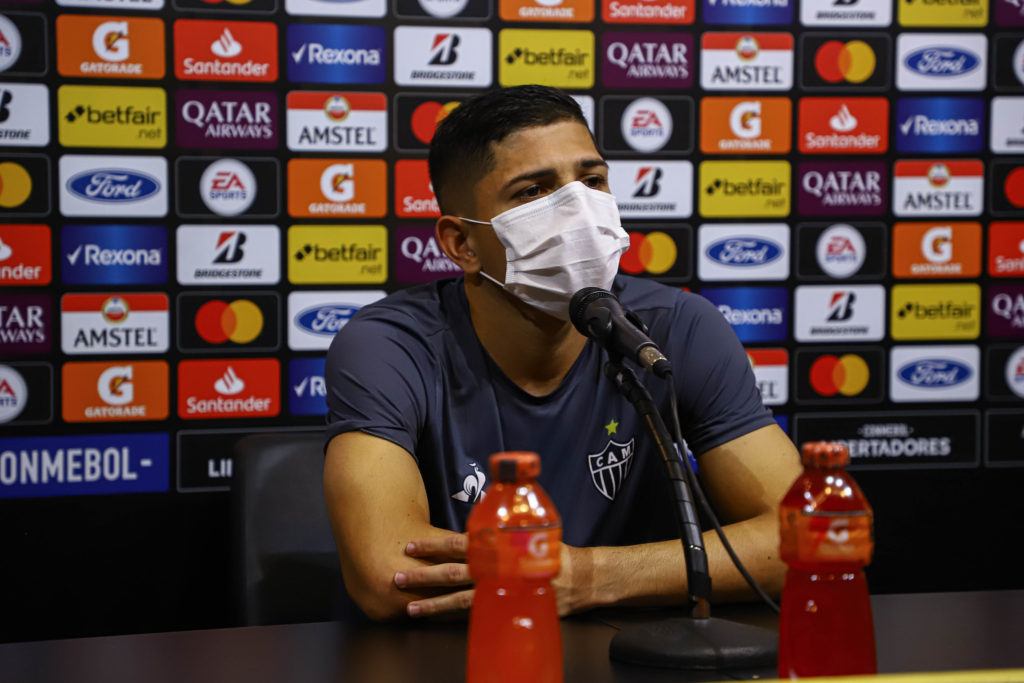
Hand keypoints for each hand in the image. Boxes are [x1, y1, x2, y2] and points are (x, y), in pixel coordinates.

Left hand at [397, 536, 594, 618]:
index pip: (458, 544)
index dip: (433, 546)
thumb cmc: (549, 551)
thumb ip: (498, 529)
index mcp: (496, 546)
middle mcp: (494, 570)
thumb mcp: (525, 531)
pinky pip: (476, 615)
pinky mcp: (505, 609)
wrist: (580, 578)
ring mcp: (499, 593)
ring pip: (459, 600)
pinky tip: (439, 620)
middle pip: (451, 573)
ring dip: (432, 604)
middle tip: (398, 577)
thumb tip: (475, 519)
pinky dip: (454, 617)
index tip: (410, 546)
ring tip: (410, 608)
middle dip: (422, 576)